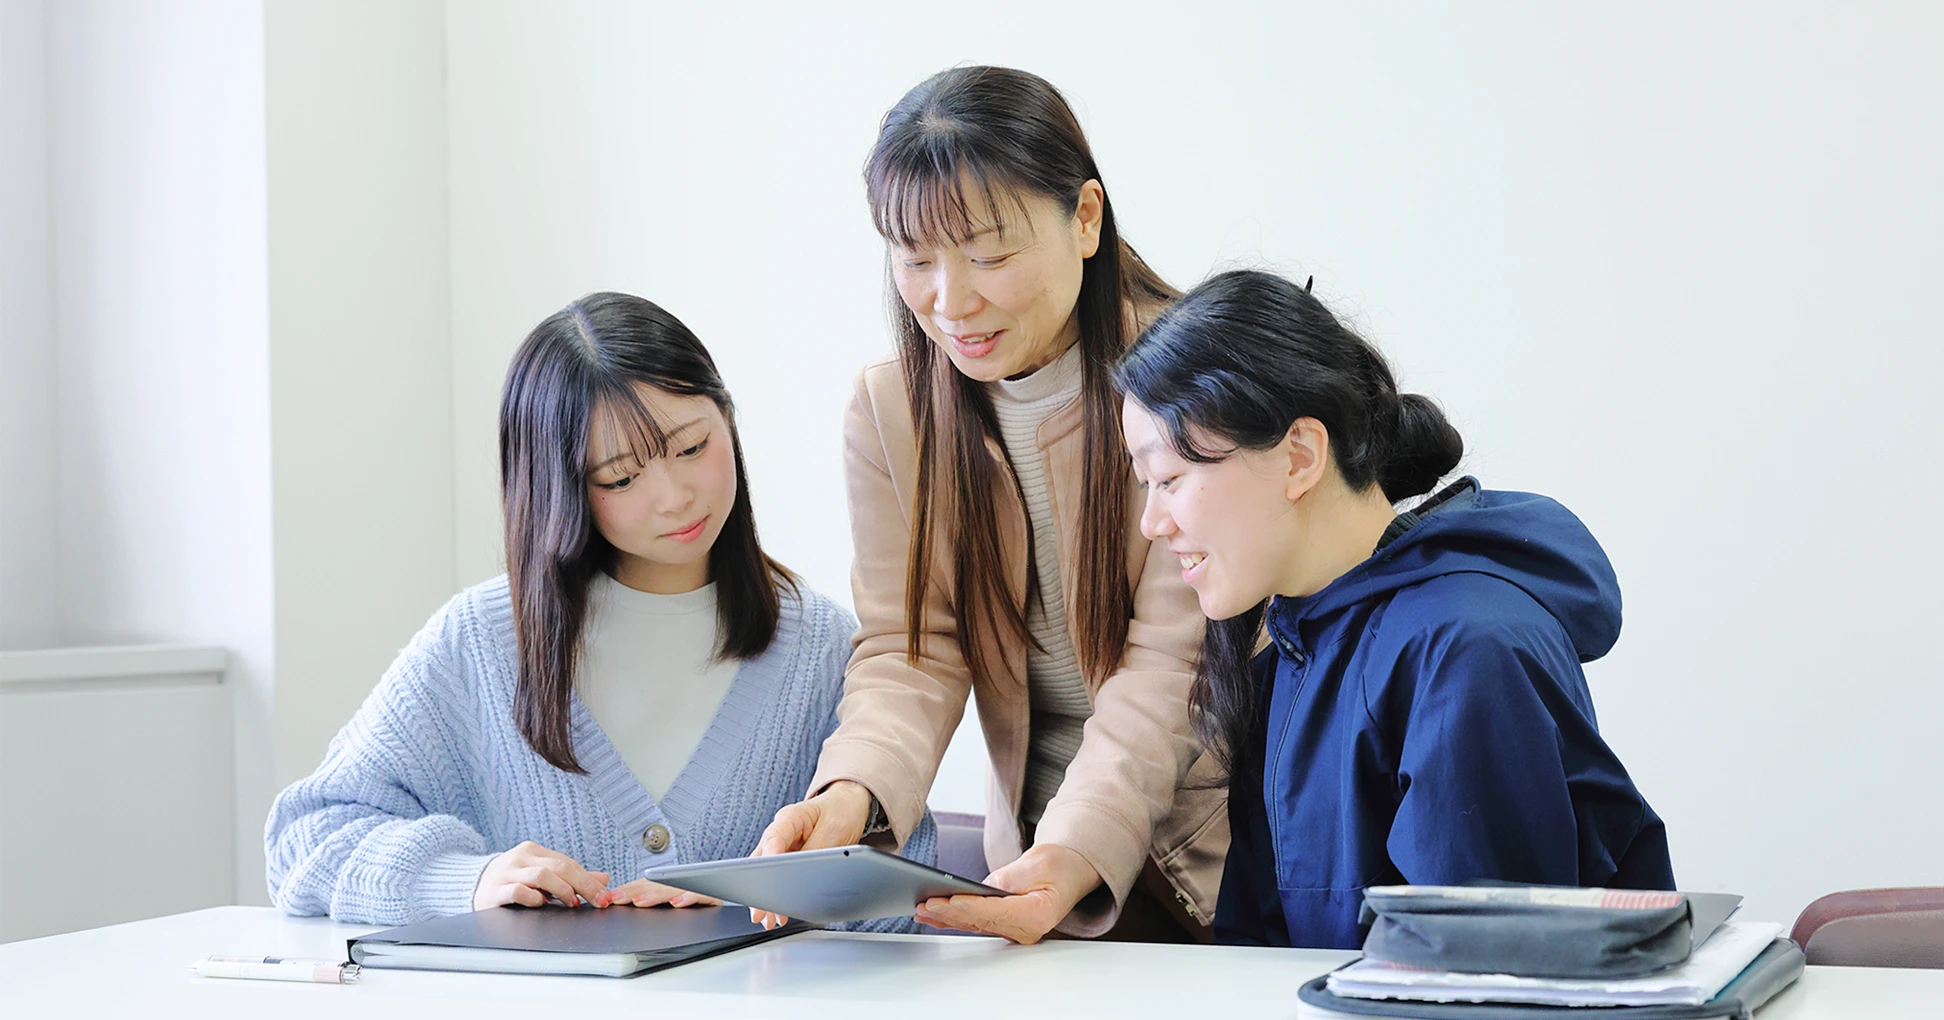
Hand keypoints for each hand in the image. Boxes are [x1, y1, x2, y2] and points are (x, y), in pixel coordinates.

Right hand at [473, 841, 613, 909]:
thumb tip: (604, 879)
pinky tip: (541, 904)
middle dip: (584, 885)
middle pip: (559, 867)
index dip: (590, 880)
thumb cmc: (509, 881)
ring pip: (542, 875)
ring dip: (562, 890)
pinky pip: (518, 891)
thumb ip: (570, 877)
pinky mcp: (493, 892)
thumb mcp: (539, 874)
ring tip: (572, 903)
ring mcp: (506, 873)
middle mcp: (520, 858)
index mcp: (533, 851)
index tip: (605, 896)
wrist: (469, 887)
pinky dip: (534, 898)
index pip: (568, 863)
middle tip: (598, 901)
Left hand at [602, 878, 721, 908]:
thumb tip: (620, 901)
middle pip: (659, 885)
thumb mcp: (670, 903)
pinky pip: (702, 895)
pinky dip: (689, 898)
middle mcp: (686, 884)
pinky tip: (677, 903)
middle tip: (619, 898)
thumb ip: (650, 901)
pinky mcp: (715, 897)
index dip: (630, 889)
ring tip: (640, 901)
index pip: (648, 884)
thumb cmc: (697, 906)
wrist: (735, 893)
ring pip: (676, 888)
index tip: (613, 896)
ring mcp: (700, 889)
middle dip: (637, 892)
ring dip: (657, 895)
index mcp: (673, 885)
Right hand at [747, 780, 873, 928]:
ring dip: (767, 895)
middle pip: (763, 860)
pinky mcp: (789, 858)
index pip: (773, 838)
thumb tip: (802, 877)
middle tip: (760, 912)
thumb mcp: (834, 830)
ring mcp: (783, 846)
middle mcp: (781, 832)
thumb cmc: (841, 812)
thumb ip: (816, 851)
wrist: (848, 806)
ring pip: (766, 872)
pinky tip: (778, 912)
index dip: (769, 860)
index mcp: (790, 817)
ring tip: (767, 919)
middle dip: (761, 887)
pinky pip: (778, 877)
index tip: (766, 879)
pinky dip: (778, 894)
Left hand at [913, 842, 1101, 944]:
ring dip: (947, 918)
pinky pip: (977, 924)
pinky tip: (934, 916)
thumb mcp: (1036, 863)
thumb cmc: (1058, 866)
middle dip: (951, 913)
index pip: (998, 912)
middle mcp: (1026, 929)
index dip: (971, 906)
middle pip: (981, 921)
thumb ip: (1008, 878)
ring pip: (975, 925)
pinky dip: (955, 919)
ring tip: (922, 910)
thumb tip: (981, 887)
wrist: (1070, 872)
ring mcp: (1015, 931)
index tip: (950, 900)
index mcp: (1038, 914)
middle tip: (926, 904)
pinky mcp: (1005, 926)